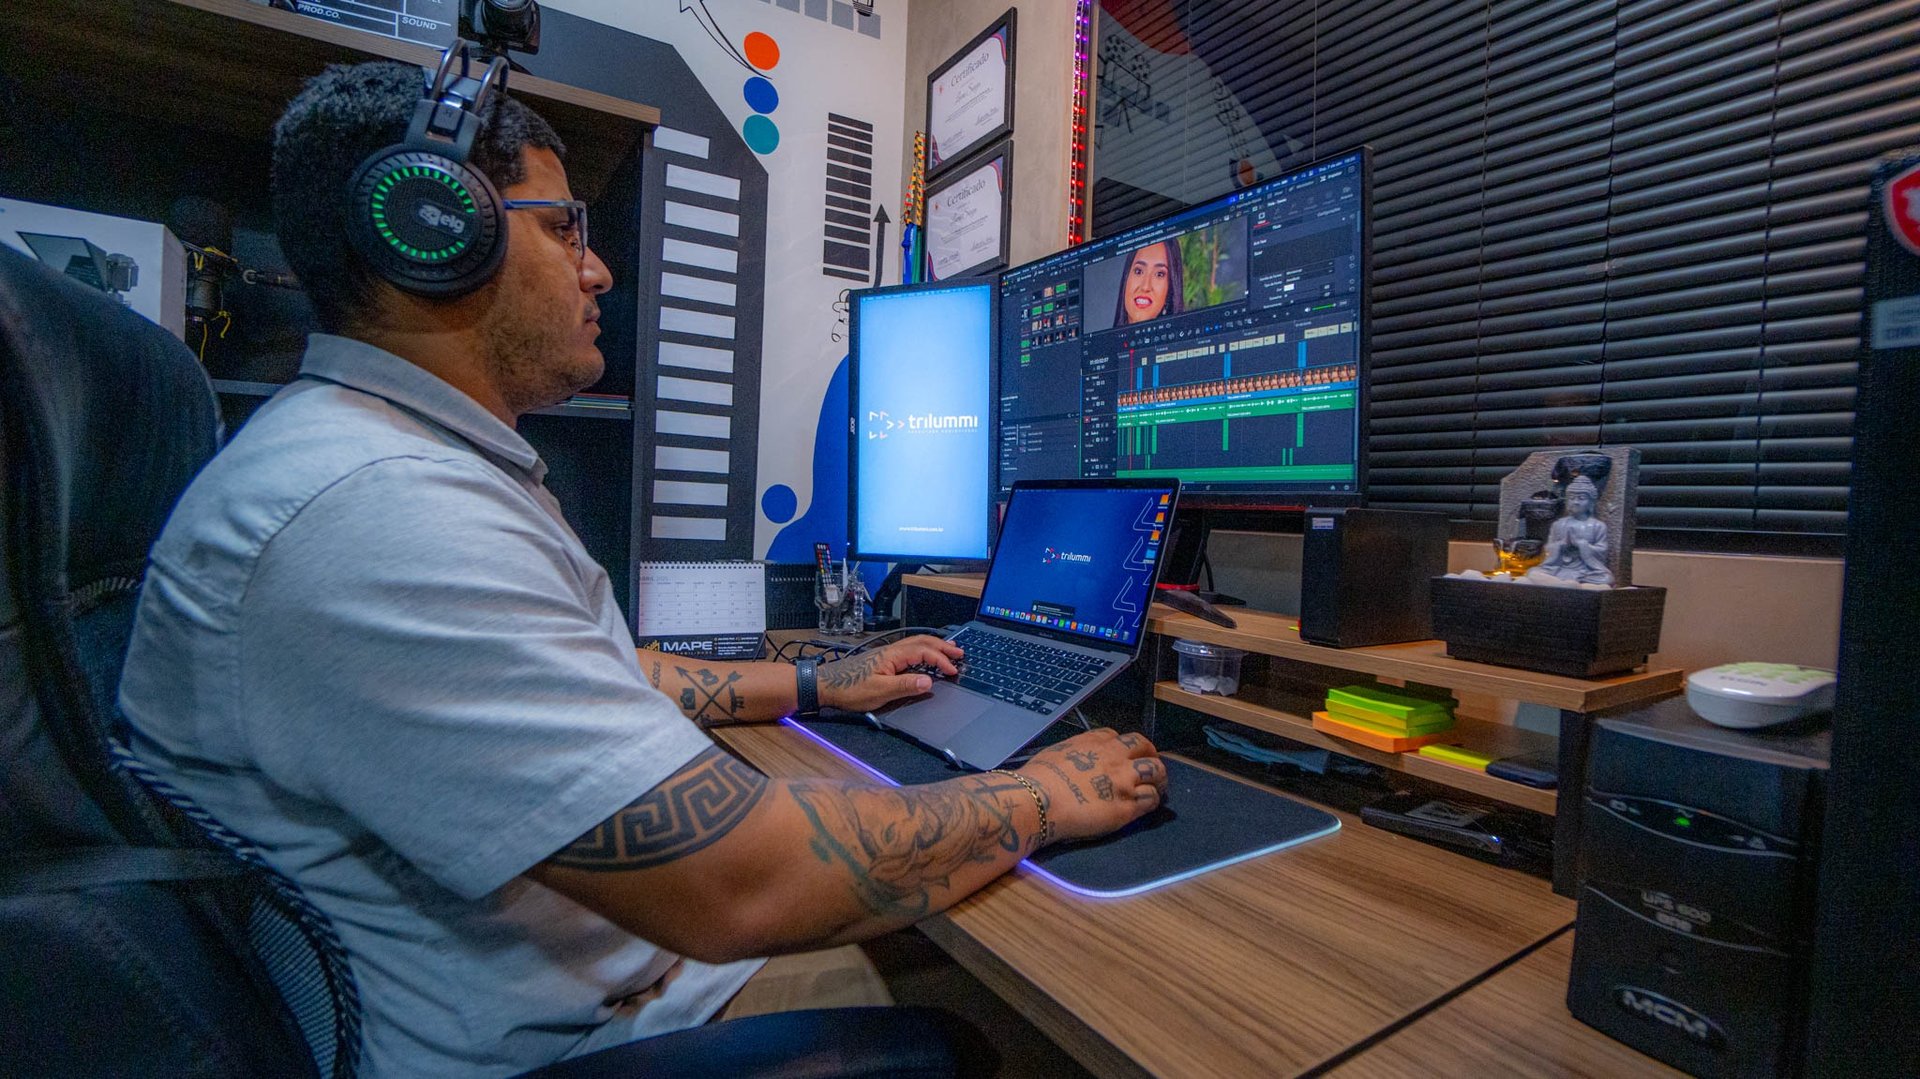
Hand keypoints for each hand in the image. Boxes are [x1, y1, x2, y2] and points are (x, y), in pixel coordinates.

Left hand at [816, 635, 963, 712]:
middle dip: (943, 646)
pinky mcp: (882, 660)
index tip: (954, 670)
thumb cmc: (849, 689)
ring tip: (948, 650)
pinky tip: (925, 658)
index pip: (924, 652)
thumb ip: (905, 685)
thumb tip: (929, 682)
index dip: (941, 661)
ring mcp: (886, 654)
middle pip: (922, 642)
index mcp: (893, 655)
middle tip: (960, 652)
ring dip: (934, 646)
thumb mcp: (879, 691)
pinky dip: (923, 651)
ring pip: (915, 644)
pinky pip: (909, 650)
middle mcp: (891, 650)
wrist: (825, 685)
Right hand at [1017, 728, 1166, 842]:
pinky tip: (1149, 805)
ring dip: (1159, 778)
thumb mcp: (1055, 753)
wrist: (1039, 800)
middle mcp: (1114, 756)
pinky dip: (1153, 801)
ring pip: (1157, 770)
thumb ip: (1072, 754)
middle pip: (1144, 746)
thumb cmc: (1037, 779)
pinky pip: (1151, 799)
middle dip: (1150, 754)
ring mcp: (1124, 780)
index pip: (1118, 736)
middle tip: (1149, 768)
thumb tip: (1071, 762)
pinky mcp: (1127, 805)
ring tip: (1158, 787)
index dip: (1124, 746)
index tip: (1123, 755)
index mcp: (1093, 741)